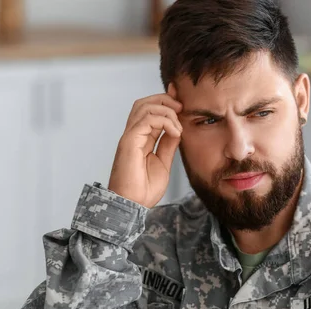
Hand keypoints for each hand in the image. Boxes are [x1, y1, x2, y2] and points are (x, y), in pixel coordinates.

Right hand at [108, 84, 182, 207]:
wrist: (132, 205)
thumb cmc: (143, 190)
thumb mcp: (163, 163)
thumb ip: (168, 145)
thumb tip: (176, 130)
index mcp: (140, 139)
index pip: (150, 112)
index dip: (165, 102)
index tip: (181, 102)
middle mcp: (133, 135)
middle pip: (144, 103)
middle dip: (164, 100)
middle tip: (181, 108)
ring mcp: (130, 137)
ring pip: (144, 106)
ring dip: (166, 110)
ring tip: (178, 124)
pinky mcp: (129, 141)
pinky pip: (146, 120)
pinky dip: (164, 121)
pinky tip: (175, 132)